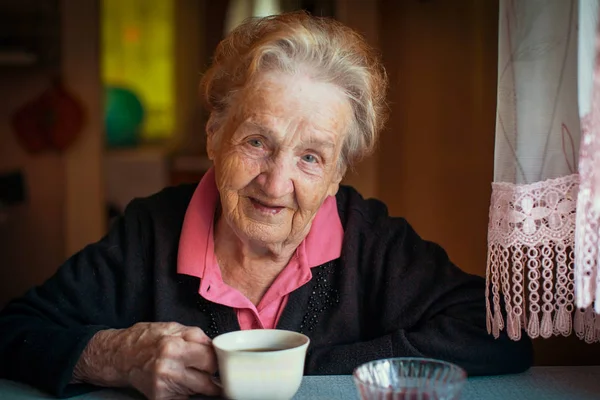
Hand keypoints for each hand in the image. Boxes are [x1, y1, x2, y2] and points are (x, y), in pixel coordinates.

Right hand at [73, 322, 219, 398]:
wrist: (119, 355)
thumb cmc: (146, 338)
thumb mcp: (174, 327)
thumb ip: (197, 336)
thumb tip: (216, 347)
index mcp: (175, 347)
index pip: (211, 361)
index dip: (217, 360)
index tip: (219, 361)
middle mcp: (169, 369)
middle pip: (207, 382)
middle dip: (211, 376)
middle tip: (210, 371)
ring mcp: (164, 386)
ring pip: (197, 391)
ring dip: (199, 383)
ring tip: (189, 372)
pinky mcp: (159, 398)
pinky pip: (184, 398)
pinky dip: (186, 391)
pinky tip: (180, 380)